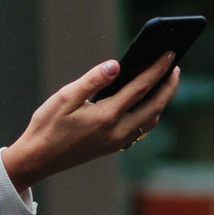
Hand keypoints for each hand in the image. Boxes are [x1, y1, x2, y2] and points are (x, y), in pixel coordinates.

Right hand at [0, 54, 180, 191]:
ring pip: (150, 120)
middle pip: (154, 106)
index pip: (140, 88)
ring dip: (161, 101)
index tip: (169, 54)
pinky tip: (147, 103)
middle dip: (168, 85)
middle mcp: (117, 131)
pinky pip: (140, 129)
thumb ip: (93, 80)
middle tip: (175, 66)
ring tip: (166, 82)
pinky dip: (149, 113)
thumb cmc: (47, 126)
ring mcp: (117, 142)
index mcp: (106, 116)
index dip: (157, 69)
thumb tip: (116, 65)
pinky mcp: (113, 147)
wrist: (38, 159)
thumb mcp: (65, 97)